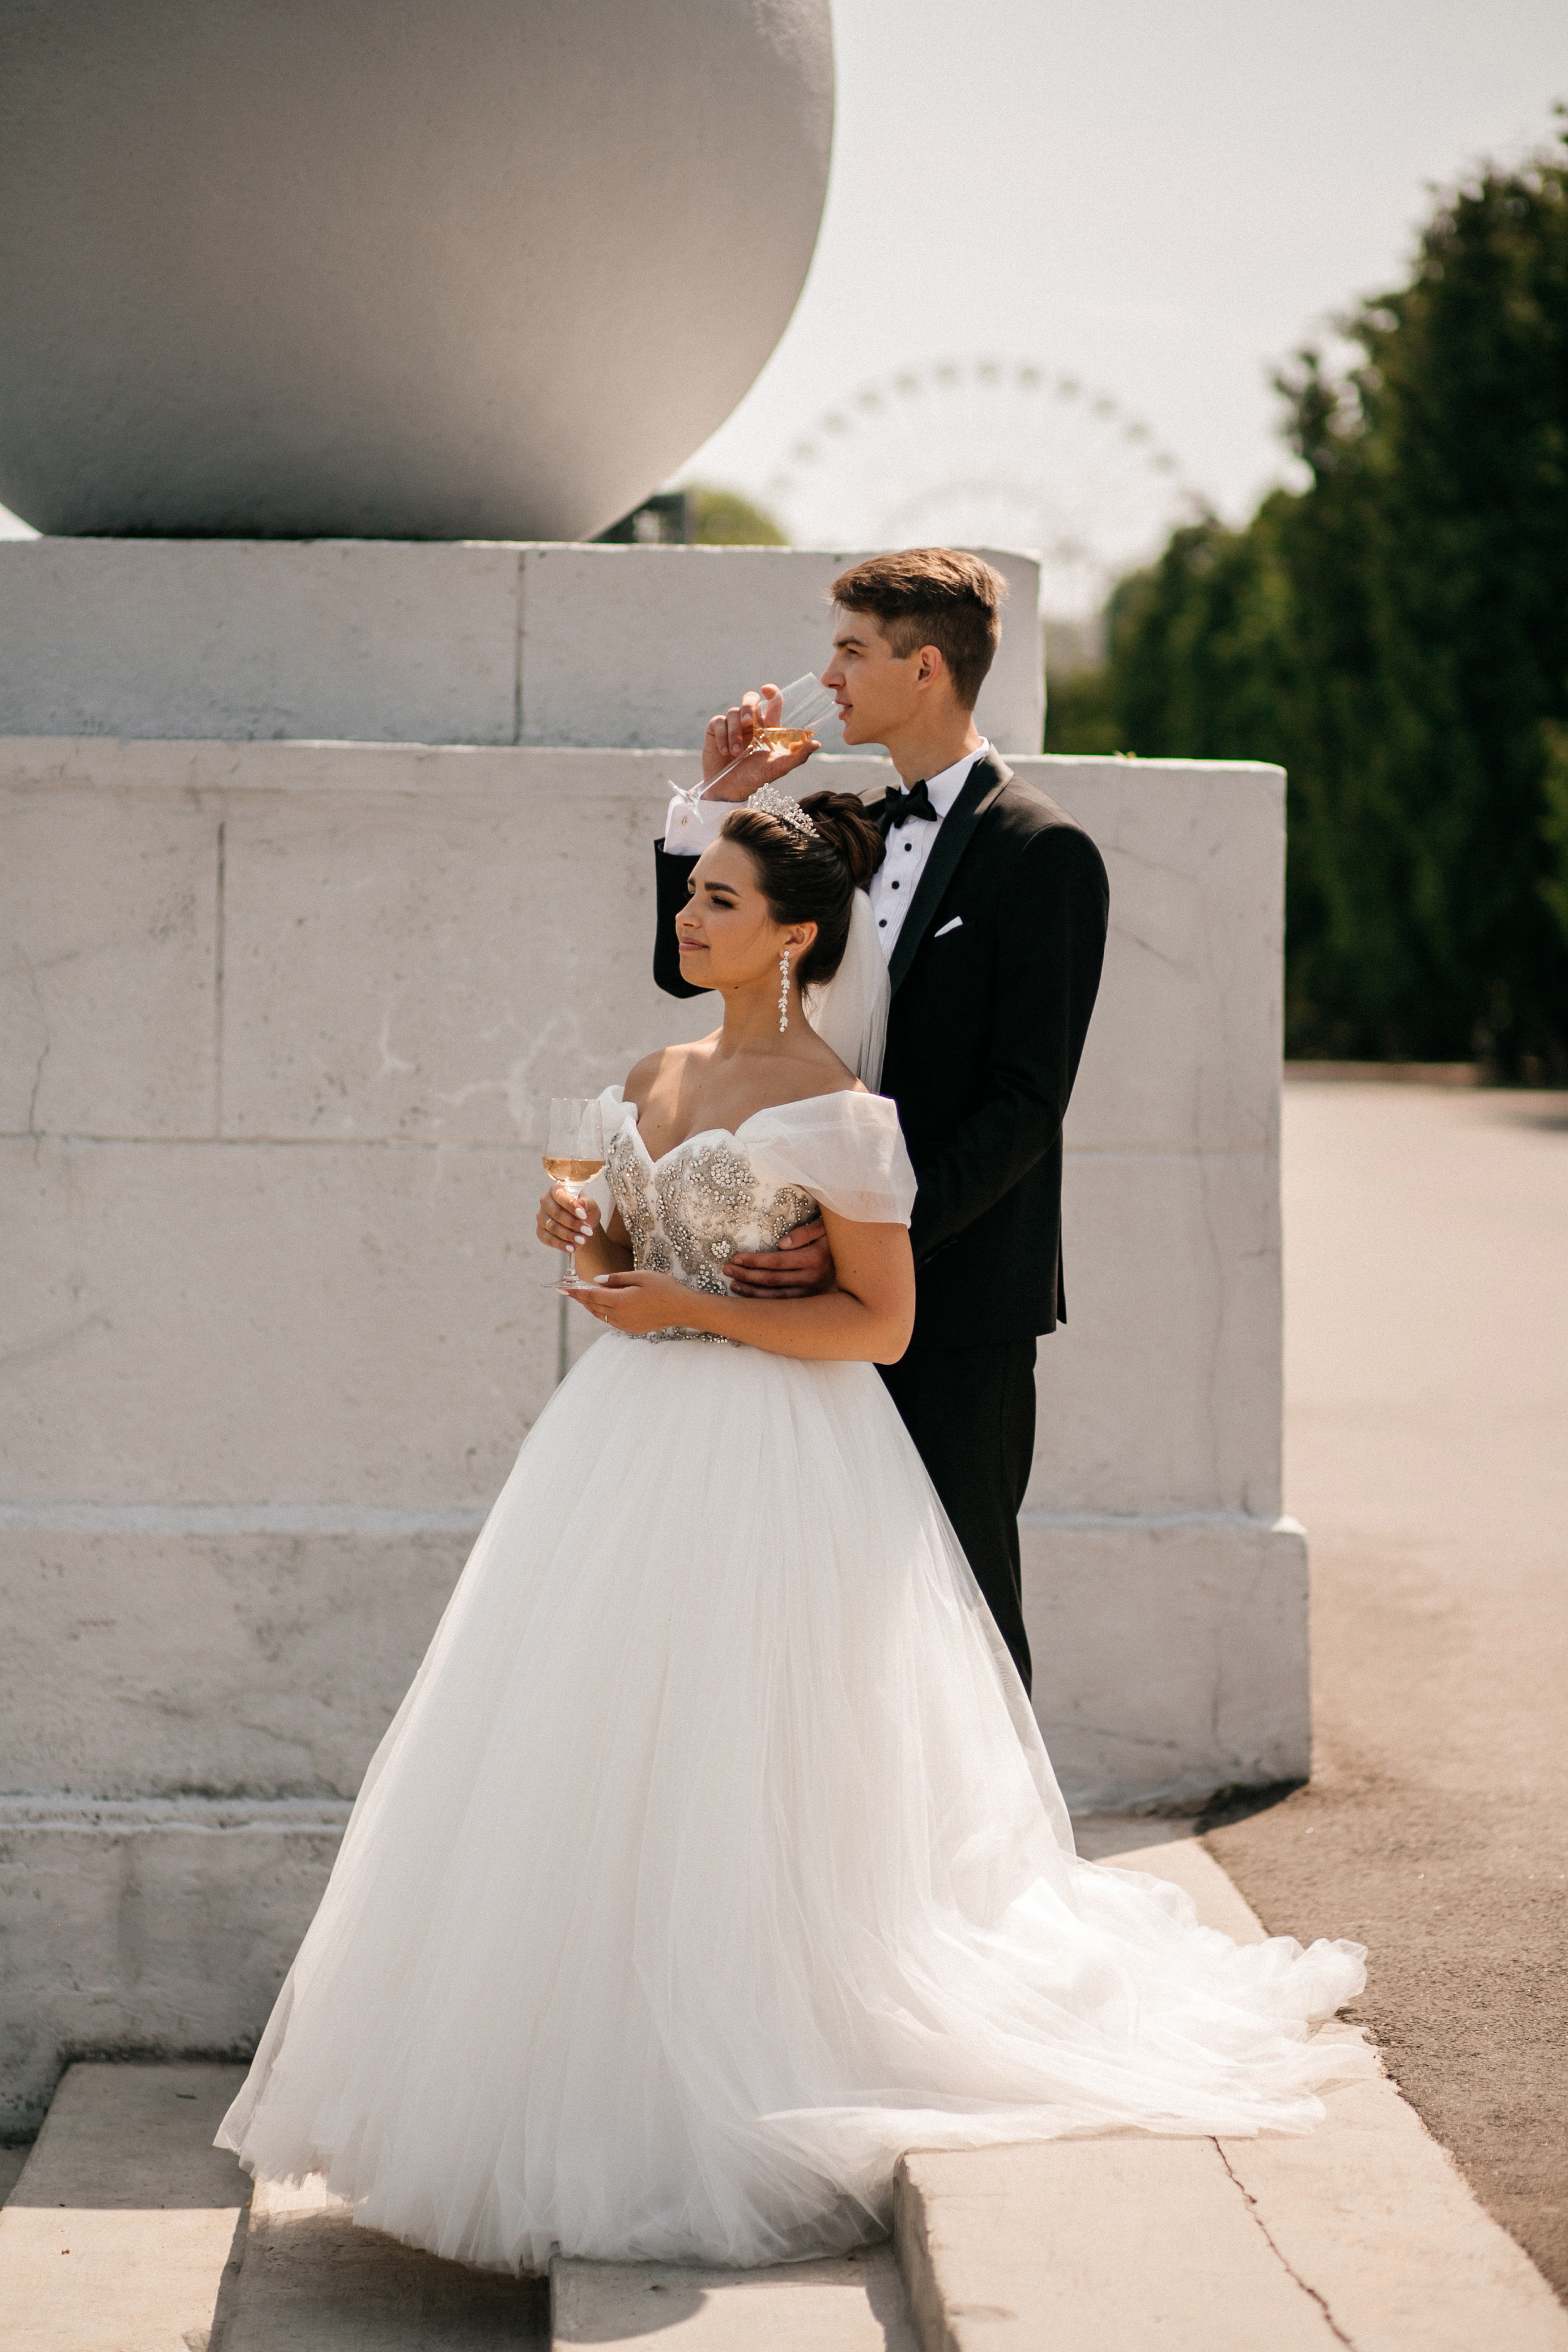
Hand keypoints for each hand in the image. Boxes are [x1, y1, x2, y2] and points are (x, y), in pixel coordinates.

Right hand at [536, 1183, 598, 1253]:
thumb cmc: (585, 1211)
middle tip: (588, 1231)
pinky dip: (561, 1244)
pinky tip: (572, 1248)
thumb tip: (580, 1203)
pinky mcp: (540, 1231)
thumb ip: (586, 1203)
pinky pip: (548, 1239)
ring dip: (569, 1235)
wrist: (584, 1226)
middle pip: (556, 1213)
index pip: (560, 1195)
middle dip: (573, 1223)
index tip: (584, 1215)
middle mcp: (545, 1202)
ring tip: (583, 1240)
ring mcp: (541, 1217)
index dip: (571, 1205)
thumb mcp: (591, 1206)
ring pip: (552, 1227)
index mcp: (556, 1190)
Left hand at [565, 1268, 695, 1334]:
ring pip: (601, 1315)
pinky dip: (603, 1312)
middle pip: (593, 1307)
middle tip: (570, 1290)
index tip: (562, 1288)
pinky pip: (611, 1320)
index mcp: (620, 1301)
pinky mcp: (632, 1329)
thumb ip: (617, 1279)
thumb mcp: (640, 1276)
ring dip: (592, 1306)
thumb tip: (598, 1281)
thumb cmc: (664, 1288)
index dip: (575, 1292)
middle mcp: (620, 1315)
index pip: (591, 1296)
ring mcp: (625, 1324)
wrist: (683, 1309)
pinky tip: (604, 1304)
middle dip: (581, 1298)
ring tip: (584, 1296)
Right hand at [700, 683, 817, 802]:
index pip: (771, 702)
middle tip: (748, 722)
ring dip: (735, 731)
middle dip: (749, 706)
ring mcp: (733, 725)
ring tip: (736, 752)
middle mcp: (751, 724)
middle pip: (750, 699)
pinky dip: (723, 736)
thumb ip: (798, 756)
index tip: (767, 690)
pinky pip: (718, 721)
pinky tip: (725, 751)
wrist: (728, 791)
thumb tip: (817, 743)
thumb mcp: (779, 768)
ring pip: (734, 712)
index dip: (771, 691)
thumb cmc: (754, 779)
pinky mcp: (716, 730)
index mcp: (767, 728)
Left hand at [723, 1216, 833, 1298]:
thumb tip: (782, 1244)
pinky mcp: (814, 1301)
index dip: (754, 1261)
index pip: (776, 1262)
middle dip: (747, 1275)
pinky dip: (766, 1303)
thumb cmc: (840, 1236)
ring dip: (753, 1292)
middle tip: (727, 1269)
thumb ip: (806, 1232)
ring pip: (777, 1298)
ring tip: (734, 1284)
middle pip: (772, 1280)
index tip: (736, 1257)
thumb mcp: (827, 1226)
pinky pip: (786, 1305)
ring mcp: (814, 1293)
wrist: (863, 1261)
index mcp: (815, 1258)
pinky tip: (752, 1297)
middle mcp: (814, 1278)